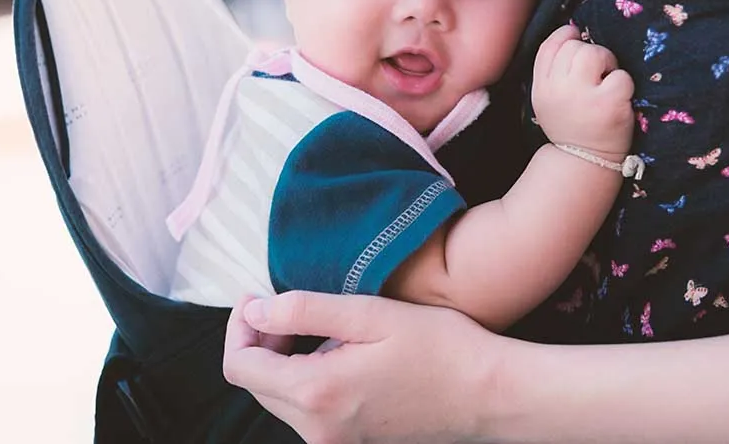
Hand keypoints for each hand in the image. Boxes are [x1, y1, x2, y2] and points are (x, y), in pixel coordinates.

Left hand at [223, 292, 502, 443]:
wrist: (489, 395)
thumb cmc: (440, 348)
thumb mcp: (371, 313)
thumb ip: (304, 310)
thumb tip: (253, 310)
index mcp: (317, 393)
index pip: (240, 367)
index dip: (239, 327)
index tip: (257, 298)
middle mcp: (317, 430)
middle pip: (255, 386)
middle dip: (259, 343)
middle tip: (285, 307)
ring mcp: (335, 443)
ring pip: (281, 399)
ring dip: (283, 362)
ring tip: (320, 329)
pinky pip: (308, 412)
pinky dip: (308, 380)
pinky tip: (341, 355)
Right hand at [531, 25, 634, 158]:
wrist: (585, 161)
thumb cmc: (571, 124)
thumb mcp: (548, 99)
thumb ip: (552, 70)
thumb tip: (571, 32)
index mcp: (541, 88)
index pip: (548, 47)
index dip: (565, 35)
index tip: (576, 36)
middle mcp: (558, 90)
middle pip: (574, 47)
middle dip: (591, 54)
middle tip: (598, 73)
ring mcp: (583, 97)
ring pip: (595, 53)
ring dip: (608, 63)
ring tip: (607, 82)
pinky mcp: (609, 104)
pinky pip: (621, 75)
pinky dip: (624, 84)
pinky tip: (618, 99)